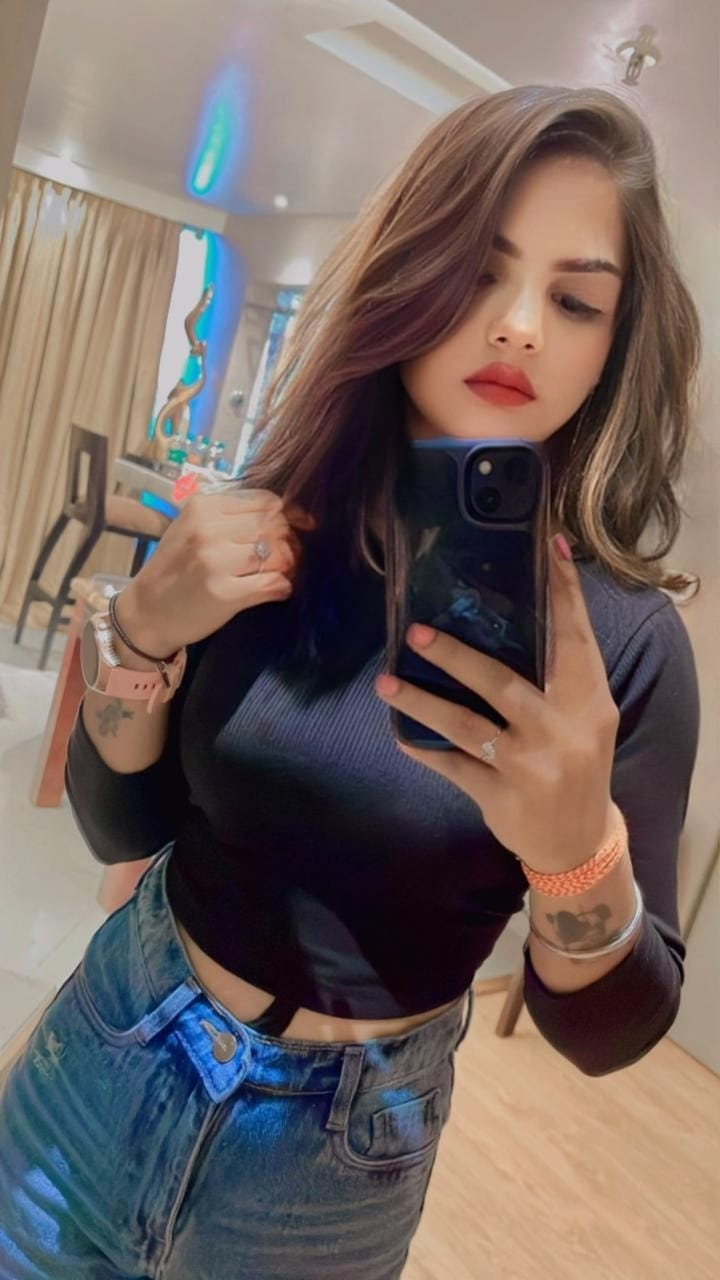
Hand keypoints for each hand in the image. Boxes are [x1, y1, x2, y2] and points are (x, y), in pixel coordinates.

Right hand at [116, 490, 314, 656]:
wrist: (145, 613)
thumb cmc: (175, 569)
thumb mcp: (192, 528)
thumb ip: (230, 517)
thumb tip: (288, 513)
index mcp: (202, 507)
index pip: (266, 501)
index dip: (289, 515)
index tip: (300, 528)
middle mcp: (208, 530)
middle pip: (276, 526)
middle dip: (290, 542)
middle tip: (289, 558)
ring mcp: (215, 562)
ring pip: (279, 554)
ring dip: (288, 566)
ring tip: (280, 574)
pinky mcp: (224, 594)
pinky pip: (274, 584)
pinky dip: (283, 587)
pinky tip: (277, 590)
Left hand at [375, 535, 619, 872]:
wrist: (579, 842)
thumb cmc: (575, 761)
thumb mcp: (584, 716)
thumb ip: (558, 672)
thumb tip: (511, 610)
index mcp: (589, 700)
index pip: (574, 637)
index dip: (561, 591)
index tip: (545, 546)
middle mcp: (562, 729)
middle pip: (504, 682)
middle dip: (456, 656)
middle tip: (415, 632)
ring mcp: (531, 766)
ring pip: (467, 726)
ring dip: (422, 701)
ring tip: (386, 683)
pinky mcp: (502, 797)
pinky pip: (453, 768)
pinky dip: (425, 750)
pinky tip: (400, 735)